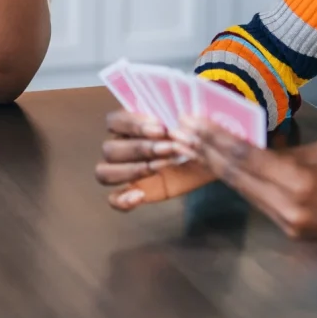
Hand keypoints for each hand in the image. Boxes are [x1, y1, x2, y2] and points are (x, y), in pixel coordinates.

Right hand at [95, 110, 218, 210]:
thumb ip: (188, 118)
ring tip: (159, 167)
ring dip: (131, 170)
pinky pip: (113, 199)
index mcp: (131, 124)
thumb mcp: (195, 122)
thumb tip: (183, 119)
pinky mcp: (136, 191)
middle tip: (169, 148)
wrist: (212, 158)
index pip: (113, 121)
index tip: (161, 128)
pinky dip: (122, 200)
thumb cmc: (200, 135)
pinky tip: (140, 196)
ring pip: (105, 172)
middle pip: (110, 149)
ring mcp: (126, 170)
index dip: (132, 125)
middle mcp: (122, 146)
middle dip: (140, 149)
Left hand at [171, 118, 316, 251]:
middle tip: (182, 132)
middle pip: (237, 177)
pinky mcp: (292, 233)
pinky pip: (259, 202)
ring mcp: (288, 224)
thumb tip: (260, 146)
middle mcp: (287, 208)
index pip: (245, 158)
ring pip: (244, 191)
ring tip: (194, 146)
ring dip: (219, 168)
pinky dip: (242, 183)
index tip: (192, 123)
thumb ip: (288, 152)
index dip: (215, 139)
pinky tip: (226, 167)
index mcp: (299, 183)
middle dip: (207, 152)